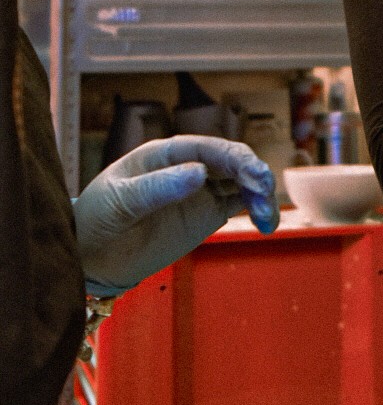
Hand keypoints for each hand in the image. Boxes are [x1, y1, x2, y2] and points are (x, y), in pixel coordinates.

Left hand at [75, 135, 278, 295]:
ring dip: (261, 193)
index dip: (233, 157)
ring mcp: (200, 190)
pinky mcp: (208, 214)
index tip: (251, 174)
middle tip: (264, 193)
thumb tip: (200, 172)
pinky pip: (240, 204)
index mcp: (165, 155)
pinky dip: (258, 210)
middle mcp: (188, 167)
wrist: (93, 257)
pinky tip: (266, 223)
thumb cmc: (97, 220)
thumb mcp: (120, 202)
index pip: (206, 148)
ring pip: (242, 182)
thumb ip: (157, 188)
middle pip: (231, 161)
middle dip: (253, 173)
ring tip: (266, 217)